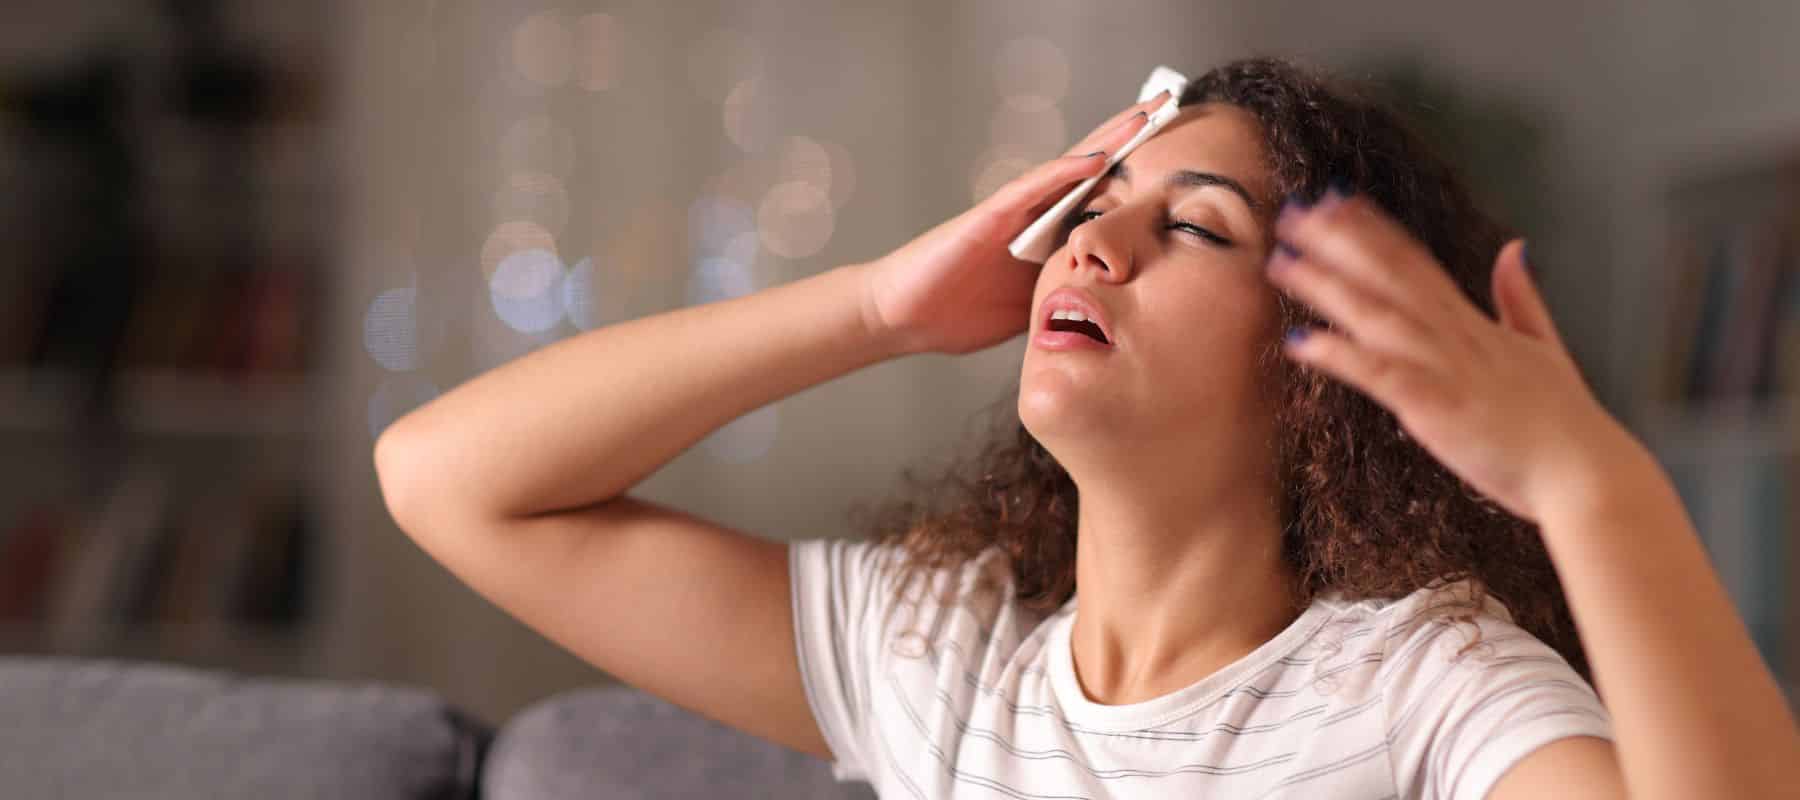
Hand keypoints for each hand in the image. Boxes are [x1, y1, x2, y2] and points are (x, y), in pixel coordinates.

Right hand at [859, 90, 1169, 355]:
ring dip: (1108, 140)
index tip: (1182, 152)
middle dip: (1131, 137)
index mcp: (1047, 235)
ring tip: (1147, 114)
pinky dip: (1065, 172)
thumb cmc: (959, 312)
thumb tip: (1119, 312)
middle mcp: (1033, 213)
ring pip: (1069, 167)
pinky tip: (1097, 158)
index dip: (1138, 171)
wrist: (902, 317)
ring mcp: (1011, 211)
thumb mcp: (1034, 308)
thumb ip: (1070, 295)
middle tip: (1172, 104)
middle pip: (1092, 167)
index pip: (1101, 194)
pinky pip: (1033, 189)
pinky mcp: (988, 218)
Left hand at [1266, 189, 1652, 522]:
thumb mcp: (1546, 346)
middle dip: (1339, 242)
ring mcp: (1445, 368)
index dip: (1374, 230)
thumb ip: (1521, 297)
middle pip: (1388, 275)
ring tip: (1282, 261)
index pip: (1416, 262)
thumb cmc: (1563, 422)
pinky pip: (1380, 374)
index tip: (1337, 201)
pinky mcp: (1435, 407)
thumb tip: (1513, 248)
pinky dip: (1342, 356)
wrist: (1584, 472)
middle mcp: (1455, 335)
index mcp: (1475, 323)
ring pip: (1376, 314)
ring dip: (1327, 286)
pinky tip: (1301, 342)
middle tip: (1294, 212)